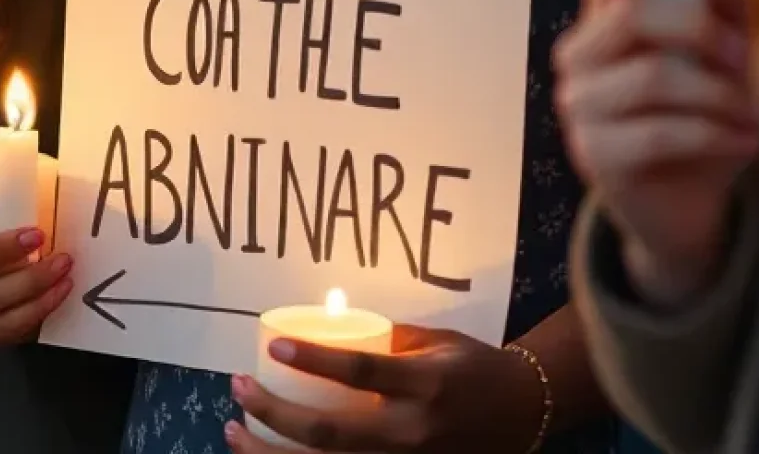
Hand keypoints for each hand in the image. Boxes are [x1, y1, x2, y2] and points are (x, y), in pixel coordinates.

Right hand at [0, 188, 71, 346]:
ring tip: (62, 266)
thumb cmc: (14, 227)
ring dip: (28, 284)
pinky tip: (58, 292)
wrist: (19, 273)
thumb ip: (18, 185)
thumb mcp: (11, 201)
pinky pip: (3, 329)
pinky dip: (34, 311)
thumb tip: (45, 174)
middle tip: (39, 237)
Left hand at [229, 326, 543, 452]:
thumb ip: (386, 339)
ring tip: (234, 431)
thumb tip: (328, 323)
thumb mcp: (435, 341)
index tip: (275, 344)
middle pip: (331, 434)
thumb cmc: (473, 365)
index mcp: (424, 387)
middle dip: (275, 414)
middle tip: (237, 388)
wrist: (523, 413)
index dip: (316, 360)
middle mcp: (413, 435)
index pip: (361, 373)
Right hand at [553, 0, 758, 303]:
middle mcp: (580, 53)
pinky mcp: (596, 154)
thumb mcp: (721, 54)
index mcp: (605, 15)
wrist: (684, 203)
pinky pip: (662, 132)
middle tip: (740, 61)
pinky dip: (719, 135)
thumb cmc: (699, 115)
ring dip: (720, 94)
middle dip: (703, 32)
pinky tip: (742, 142)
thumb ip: (721, 5)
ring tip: (748, 114)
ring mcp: (580, 104)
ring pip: (652, 76)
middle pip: (630, 13)